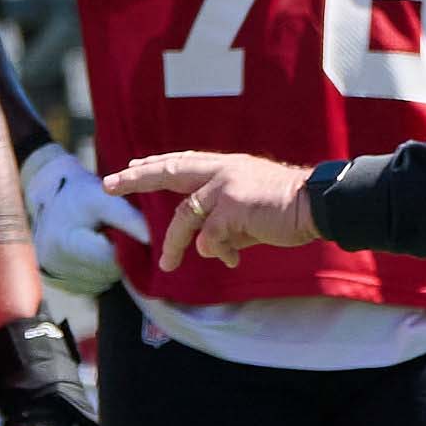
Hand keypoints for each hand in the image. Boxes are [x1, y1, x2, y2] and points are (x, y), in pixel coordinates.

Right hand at [19, 142, 149, 301]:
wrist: (49, 196)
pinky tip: (94, 252)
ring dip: (110, 265)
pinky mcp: (57, 282)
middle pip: (107, 273)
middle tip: (116, 234)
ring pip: (102, 282)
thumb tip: (157, 242)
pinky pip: (91, 284)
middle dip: (119, 256)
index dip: (127, 246)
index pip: (111, 258)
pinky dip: (98, 271)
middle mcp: (56, 265)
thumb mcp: (104, 199)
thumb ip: (130, 219)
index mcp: (66, 244)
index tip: (128, 233)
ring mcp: (55, 276)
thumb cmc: (78, 193)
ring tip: (103, 241)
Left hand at [108, 147, 321, 269]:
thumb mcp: (248, 211)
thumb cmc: (287, 209)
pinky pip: (209, 237)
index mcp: (225, 167)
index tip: (133, 166)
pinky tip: (231, 259)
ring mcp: (225, 187)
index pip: (182, 162)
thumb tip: (209, 249)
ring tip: (167, 263)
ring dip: (175, 243)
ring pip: (185, 216)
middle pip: (169, 171)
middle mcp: (221, 170)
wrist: (317, 204)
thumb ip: (223, 225)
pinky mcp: (232, 207)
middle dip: (136, 178)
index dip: (156, 165)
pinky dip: (216, 251)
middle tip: (108, 184)